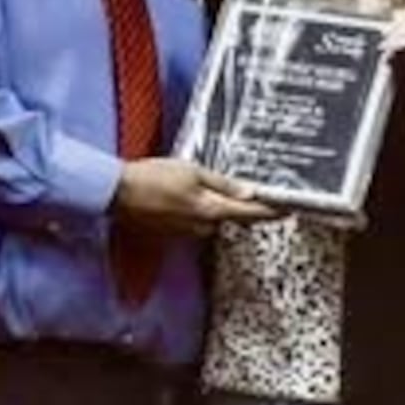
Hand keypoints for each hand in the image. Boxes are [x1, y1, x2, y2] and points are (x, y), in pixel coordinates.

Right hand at [112, 158, 282, 236]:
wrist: (116, 193)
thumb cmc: (152, 177)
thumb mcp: (193, 171)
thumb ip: (223, 184)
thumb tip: (249, 192)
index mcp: (211, 211)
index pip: (251, 214)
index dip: (272, 211)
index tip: (288, 209)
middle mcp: (203, 227)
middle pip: (236, 219)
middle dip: (249, 209)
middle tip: (265, 197)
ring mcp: (188, 232)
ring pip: (216, 220)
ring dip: (223, 208)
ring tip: (224, 190)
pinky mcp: (175, 232)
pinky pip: (199, 222)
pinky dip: (204, 211)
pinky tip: (197, 198)